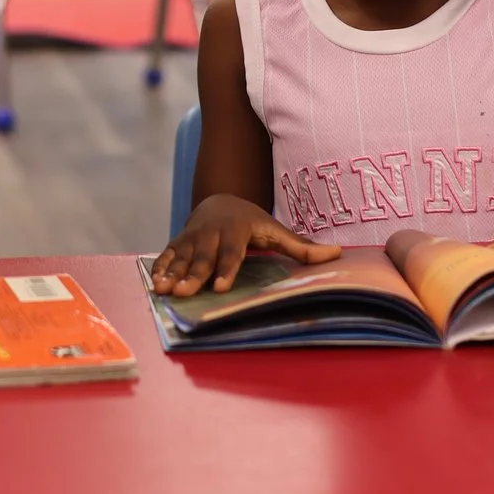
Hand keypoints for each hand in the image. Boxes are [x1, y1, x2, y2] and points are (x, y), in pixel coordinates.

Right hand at [150, 194, 340, 295]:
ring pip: (182, 257)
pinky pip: (167, 255)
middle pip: (203, 257)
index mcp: (236, 230)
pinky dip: (160, 268)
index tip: (221, 287)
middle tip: (185, 293)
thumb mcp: (276, 231)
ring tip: (164, 290)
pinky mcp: (178, 242)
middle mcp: (211, 233)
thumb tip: (338, 254)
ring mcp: (192, 237)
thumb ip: (302, 247)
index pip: (232, 253)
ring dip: (172, 274)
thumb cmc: (253, 222)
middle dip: (194, 275)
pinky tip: (155, 284)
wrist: (220, 200)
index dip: (226, 269)